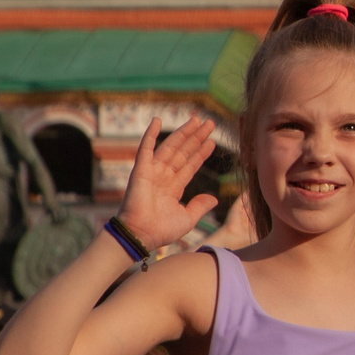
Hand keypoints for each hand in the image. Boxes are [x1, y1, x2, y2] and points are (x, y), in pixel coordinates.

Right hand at [118, 117, 220, 248]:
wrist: (141, 235)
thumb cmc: (161, 230)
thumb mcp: (188, 218)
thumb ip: (200, 206)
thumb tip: (214, 198)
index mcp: (173, 187)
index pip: (190, 165)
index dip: (200, 152)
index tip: (212, 141)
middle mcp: (163, 177)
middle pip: (183, 152)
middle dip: (196, 138)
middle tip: (209, 123)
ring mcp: (152, 172)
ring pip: (171, 147)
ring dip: (183, 133)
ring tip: (197, 120)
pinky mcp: (141, 170)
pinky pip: (145, 148)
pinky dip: (150, 134)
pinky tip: (157, 120)